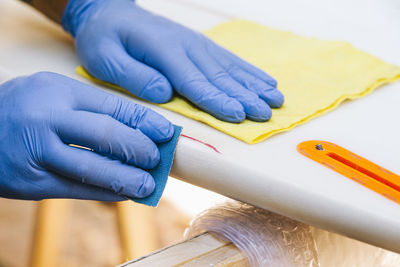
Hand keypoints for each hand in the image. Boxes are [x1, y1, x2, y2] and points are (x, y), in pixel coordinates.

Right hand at [0, 72, 173, 200]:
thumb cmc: (21, 108)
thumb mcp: (51, 94)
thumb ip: (88, 108)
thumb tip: (134, 130)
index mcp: (57, 91)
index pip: (112, 106)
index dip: (144, 122)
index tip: (166, 132)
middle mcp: (47, 118)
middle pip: (105, 135)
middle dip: (139, 149)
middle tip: (158, 158)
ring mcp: (37, 151)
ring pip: (92, 167)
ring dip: (126, 178)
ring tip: (148, 184)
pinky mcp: (30, 181)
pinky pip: (75, 189)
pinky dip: (104, 193)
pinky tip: (123, 194)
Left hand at [62, 0, 283, 122]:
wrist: (110, 12)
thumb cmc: (105, 39)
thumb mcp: (106, 59)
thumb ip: (134, 76)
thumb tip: (164, 92)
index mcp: (163, 50)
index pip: (194, 80)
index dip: (217, 99)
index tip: (239, 115)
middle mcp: (186, 45)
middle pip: (219, 76)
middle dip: (244, 96)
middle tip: (266, 114)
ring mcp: (196, 43)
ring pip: (230, 67)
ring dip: (254, 84)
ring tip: (276, 98)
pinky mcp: (200, 45)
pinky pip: (229, 59)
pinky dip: (249, 71)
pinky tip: (265, 80)